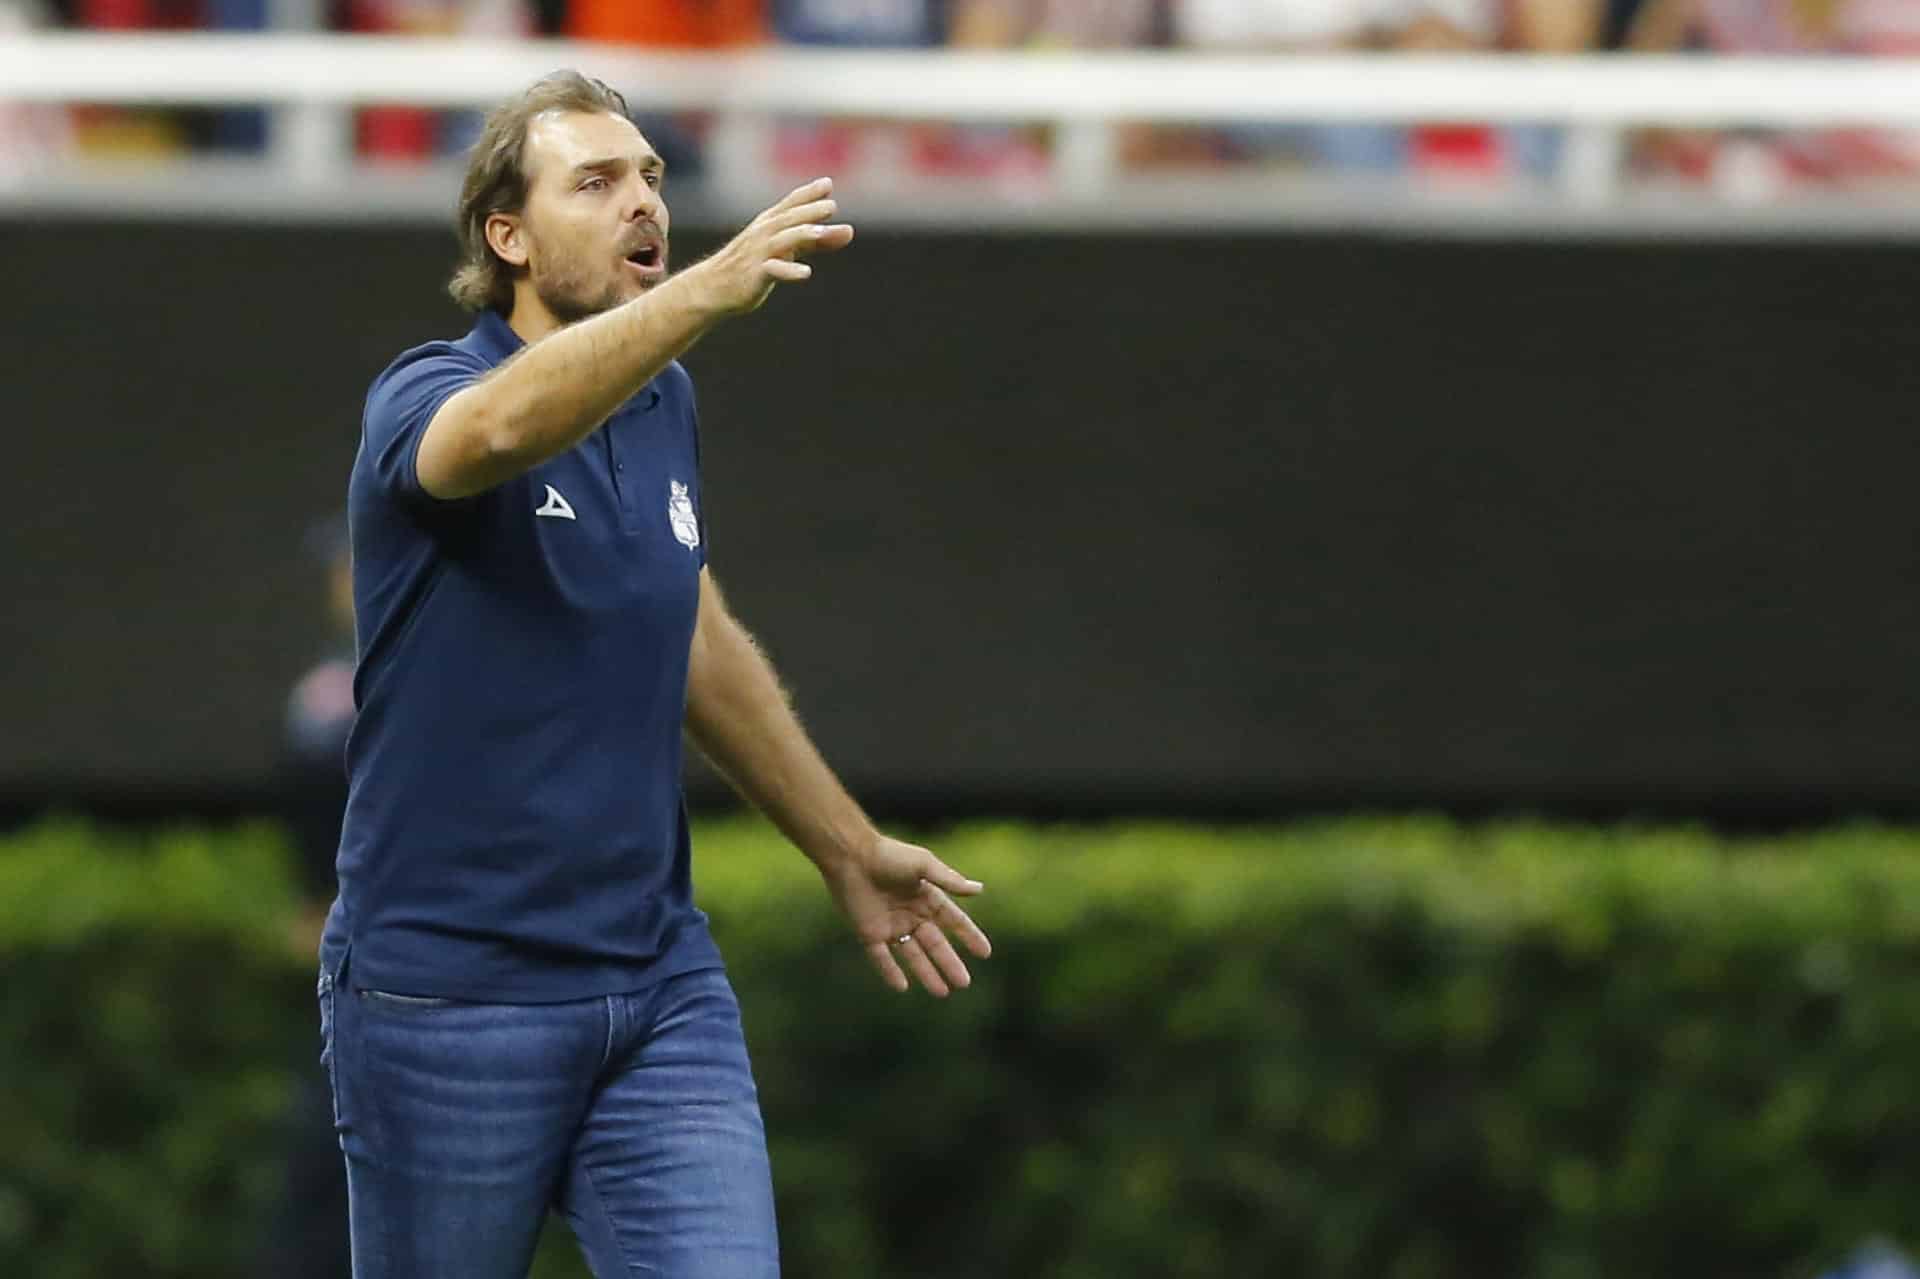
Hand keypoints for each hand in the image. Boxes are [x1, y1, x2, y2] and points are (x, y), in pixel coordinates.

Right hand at [696, 177, 854, 315]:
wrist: (713, 287)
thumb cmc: (754, 265)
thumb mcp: (787, 249)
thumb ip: (817, 241)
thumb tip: (850, 231)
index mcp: (769, 224)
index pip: (790, 204)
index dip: (808, 193)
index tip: (827, 183)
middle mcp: (764, 234)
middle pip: (788, 219)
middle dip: (808, 211)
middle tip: (831, 205)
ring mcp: (759, 254)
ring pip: (782, 240)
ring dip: (801, 235)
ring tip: (822, 233)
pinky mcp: (755, 275)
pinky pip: (773, 270)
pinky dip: (788, 270)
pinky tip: (806, 273)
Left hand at [820, 834, 991, 996]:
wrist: (851, 856)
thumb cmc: (889, 855)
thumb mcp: (923, 864)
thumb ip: (949, 880)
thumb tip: (979, 889)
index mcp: (926, 897)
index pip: (953, 921)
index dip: (969, 936)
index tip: (985, 952)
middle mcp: (910, 914)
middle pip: (935, 944)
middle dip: (949, 963)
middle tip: (964, 983)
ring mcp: (889, 925)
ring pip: (912, 955)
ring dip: (926, 973)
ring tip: (942, 992)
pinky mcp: (868, 933)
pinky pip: (881, 958)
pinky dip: (890, 972)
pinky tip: (903, 987)